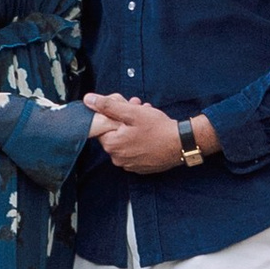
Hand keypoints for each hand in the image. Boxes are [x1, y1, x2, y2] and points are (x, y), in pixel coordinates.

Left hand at [86, 93, 213, 175]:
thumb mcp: (132, 112)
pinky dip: (139, 140)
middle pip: (114, 133)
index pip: (101, 126)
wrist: (181, 144)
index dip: (112, 113)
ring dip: (132, 127)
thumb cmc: (158, 128)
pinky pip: (134, 151)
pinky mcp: (141, 167)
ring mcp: (130, 165)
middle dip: (124, 118)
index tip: (125, 106)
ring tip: (146, 115)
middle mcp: (118, 159)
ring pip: (125, 141)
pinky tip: (150, 130)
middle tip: (138, 107)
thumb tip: (88, 100)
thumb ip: (108, 106)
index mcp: (112, 145)